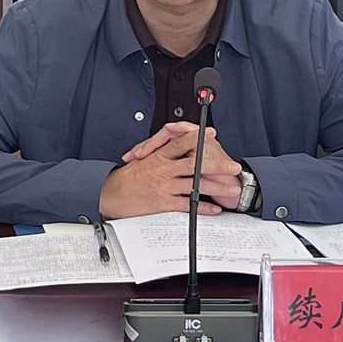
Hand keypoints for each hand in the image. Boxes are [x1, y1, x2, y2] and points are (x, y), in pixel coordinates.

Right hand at [99, 123, 241, 218]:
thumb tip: (174, 147)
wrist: (110, 193)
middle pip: (195, 164)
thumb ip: (160, 153)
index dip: (198, 137)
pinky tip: (213, 208)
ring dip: (216, 187)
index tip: (211, 133)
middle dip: (217, 165)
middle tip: (232, 166)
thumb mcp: (142, 160)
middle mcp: (164, 169)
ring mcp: (164, 186)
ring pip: (195, 185)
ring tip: (230, 189)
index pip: (181, 143)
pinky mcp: (163, 202)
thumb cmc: (126, 178)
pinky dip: (202, 207)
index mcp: (159, 157)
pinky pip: (186, 204)